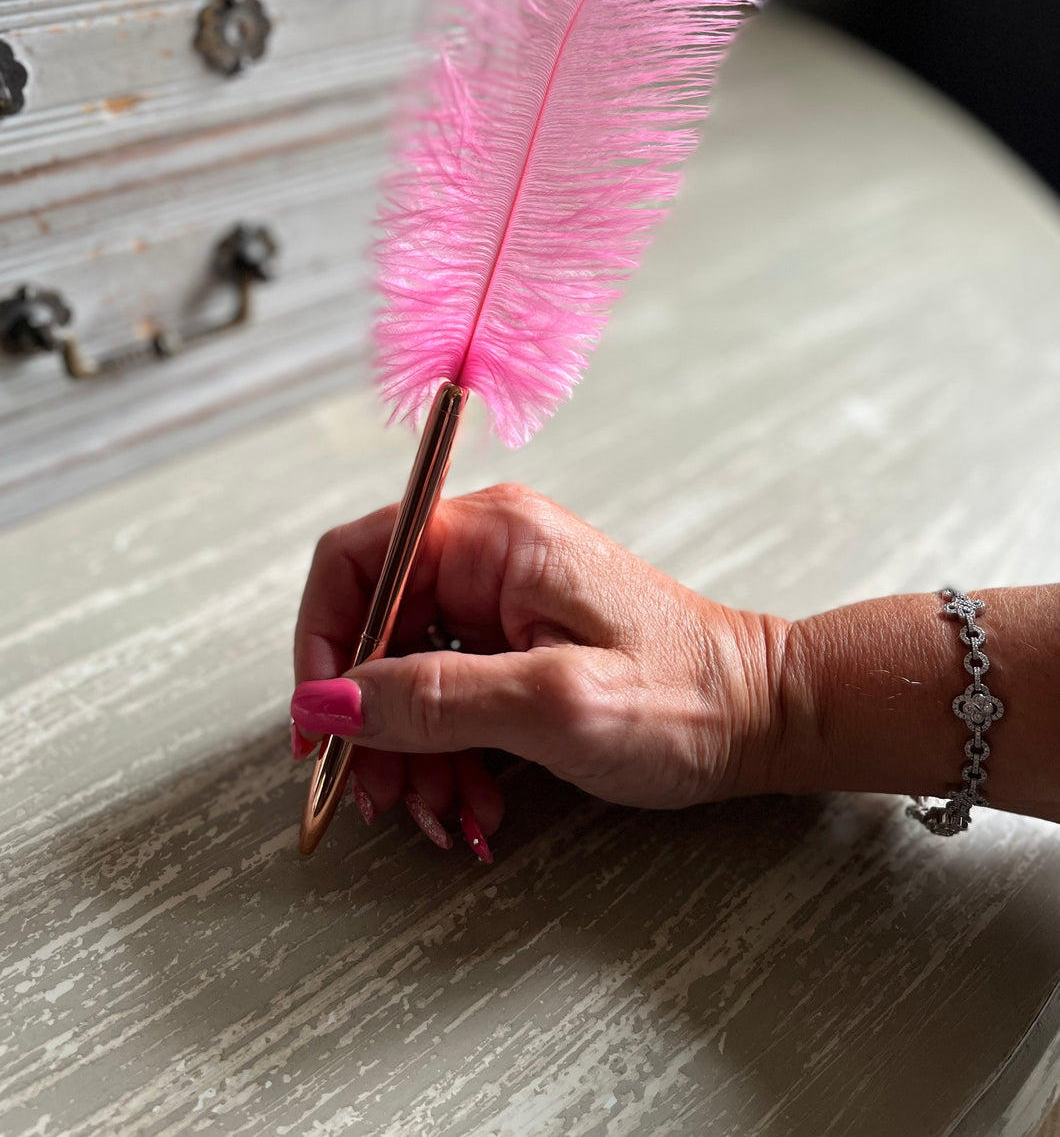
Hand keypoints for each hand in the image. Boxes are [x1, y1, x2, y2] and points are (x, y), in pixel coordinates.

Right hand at [291, 485, 786, 858]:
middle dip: (373, 722)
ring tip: (447, 813)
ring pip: (405, 671)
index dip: (321, 643)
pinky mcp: (517, 637)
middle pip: (375, 627)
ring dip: (411, 752)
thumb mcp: (554, 706)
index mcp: (494, 538)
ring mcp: (503, 596)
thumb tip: (328, 702)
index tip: (320, 727)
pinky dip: (447, 752)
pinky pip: (447, 691)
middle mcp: (490, 553)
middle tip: (387, 798)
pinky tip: (475, 800)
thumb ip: (434, 700)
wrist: (764, 716)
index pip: (357, 560)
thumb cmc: (687, 698)